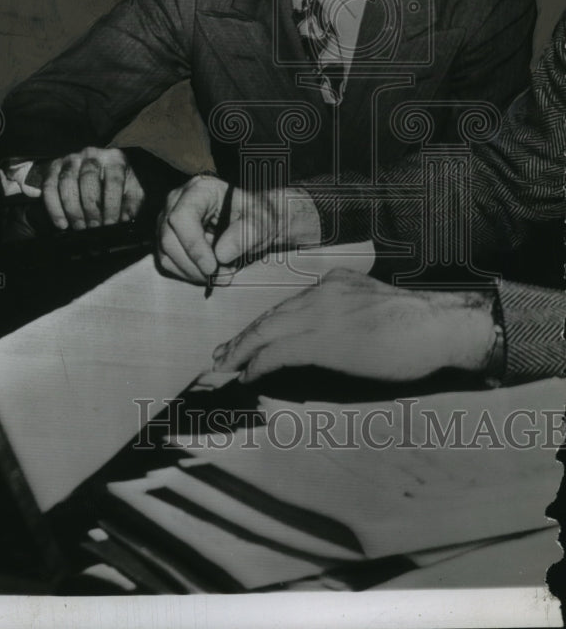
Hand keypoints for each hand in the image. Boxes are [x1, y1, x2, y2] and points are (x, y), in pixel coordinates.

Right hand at [40, 146, 144, 229]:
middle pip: (88, 178)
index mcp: (114, 159)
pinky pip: (49, 186)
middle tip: (93, 226)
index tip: (110, 223)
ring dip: (72, 208)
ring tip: (79, 227)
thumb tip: (124, 220)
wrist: (98, 170)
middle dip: (90, 206)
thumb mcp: (131, 192)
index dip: (112, 203)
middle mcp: (92, 154)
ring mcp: (71, 159)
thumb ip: (131, 205)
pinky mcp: (54, 167)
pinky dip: (54, 207)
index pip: (113, 179)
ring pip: (67, 182)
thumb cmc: (116, 183)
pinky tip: (62, 223)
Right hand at [156, 175, 320, 283]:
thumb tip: (221, 254)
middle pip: (169, 238)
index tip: (213, 266)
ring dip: (193, 272)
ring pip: (166, 254)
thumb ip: (246, 233)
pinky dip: (188, 273)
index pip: (182, 217)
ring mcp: (167, 220)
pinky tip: (209, 271)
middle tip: (221, 274)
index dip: (194, 245)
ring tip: (220, 272)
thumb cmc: (256, 216)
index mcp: (199, 189)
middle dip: (194, 264)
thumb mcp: (261, 221)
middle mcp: (177, 201)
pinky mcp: (167, 239)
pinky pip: (168, 263)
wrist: (253, 222)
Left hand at [212, 268, 495, 383]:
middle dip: (242, 339)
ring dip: (242, 352)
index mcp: (333, 283)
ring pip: (267, 331)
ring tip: (225, 368)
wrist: (438, 327)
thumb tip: (323, 338)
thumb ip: (344, 313)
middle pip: (269, 316)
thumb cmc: (416, 326)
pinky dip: (259, 364)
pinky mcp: (324, 340)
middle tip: (220, 356)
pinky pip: (279, 352)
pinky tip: (247, 375)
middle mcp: (322, 293)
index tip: (244, 341)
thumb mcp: (372, 306)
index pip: (286, 306)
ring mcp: (321, 314)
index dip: (262, 326)